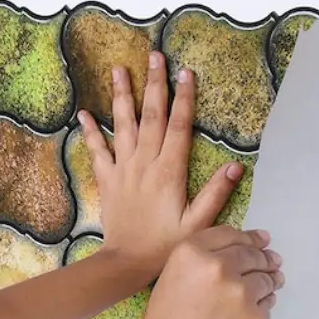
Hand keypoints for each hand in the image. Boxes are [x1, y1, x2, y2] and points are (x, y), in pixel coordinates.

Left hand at [78, 55, 243, 282]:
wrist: (126, 263)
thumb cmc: (165, 246)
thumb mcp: (198, 225)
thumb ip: (215, 194)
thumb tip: (234, 166)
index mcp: (170, 171)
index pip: (179, 126)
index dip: (184, 98)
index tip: (185, 72)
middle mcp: (145, 163)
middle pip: (151, 116)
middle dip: (154, 84)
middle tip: (155, 55)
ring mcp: (123, 169)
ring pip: (122, 125)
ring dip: (121, 96)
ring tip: (118, 69)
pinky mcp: (108, 180)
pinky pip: (97, 151)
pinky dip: (89, 132)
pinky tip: (83, 114)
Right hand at [127, 226, 283, 318]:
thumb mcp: (171, 281)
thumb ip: (200, 262)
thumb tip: (237, 254)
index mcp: (192, 253)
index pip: (231, 234)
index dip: (249, 237)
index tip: (261, 239)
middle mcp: (219, 267)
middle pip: (252, 254)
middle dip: (264, 258)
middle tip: (271, 262)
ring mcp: (241, 292)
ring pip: (266, 279)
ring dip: (269, 281)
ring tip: (270, 285)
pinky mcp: (256, 318)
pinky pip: (268, 305)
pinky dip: (264, 307)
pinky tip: (253, 314)